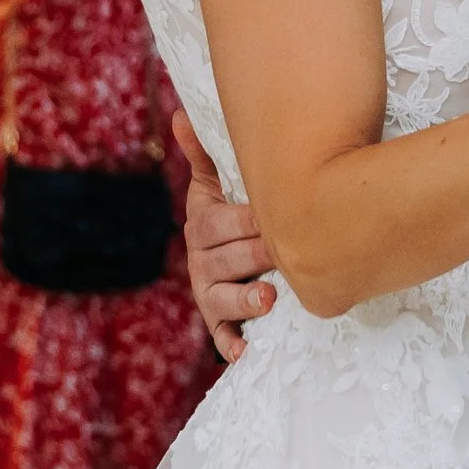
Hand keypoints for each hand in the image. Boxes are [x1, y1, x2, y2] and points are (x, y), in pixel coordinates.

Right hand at [177, 110, 277, 360]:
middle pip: (226, 259)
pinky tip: (247, 353)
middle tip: (287, 250)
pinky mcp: (221, 324)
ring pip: (224, 298)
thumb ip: (203, 153)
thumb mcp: (214, 185)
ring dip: (246, 299)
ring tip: (269, 296)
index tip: (270, 214)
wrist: (232, 256)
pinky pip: (223, 337)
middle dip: (257, 255)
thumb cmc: (232, 214)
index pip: (217, 223)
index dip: (245, 220)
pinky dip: (233, 346)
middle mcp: (201, 262)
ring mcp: (210, 295)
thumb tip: (181, 114)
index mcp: (202, 226)